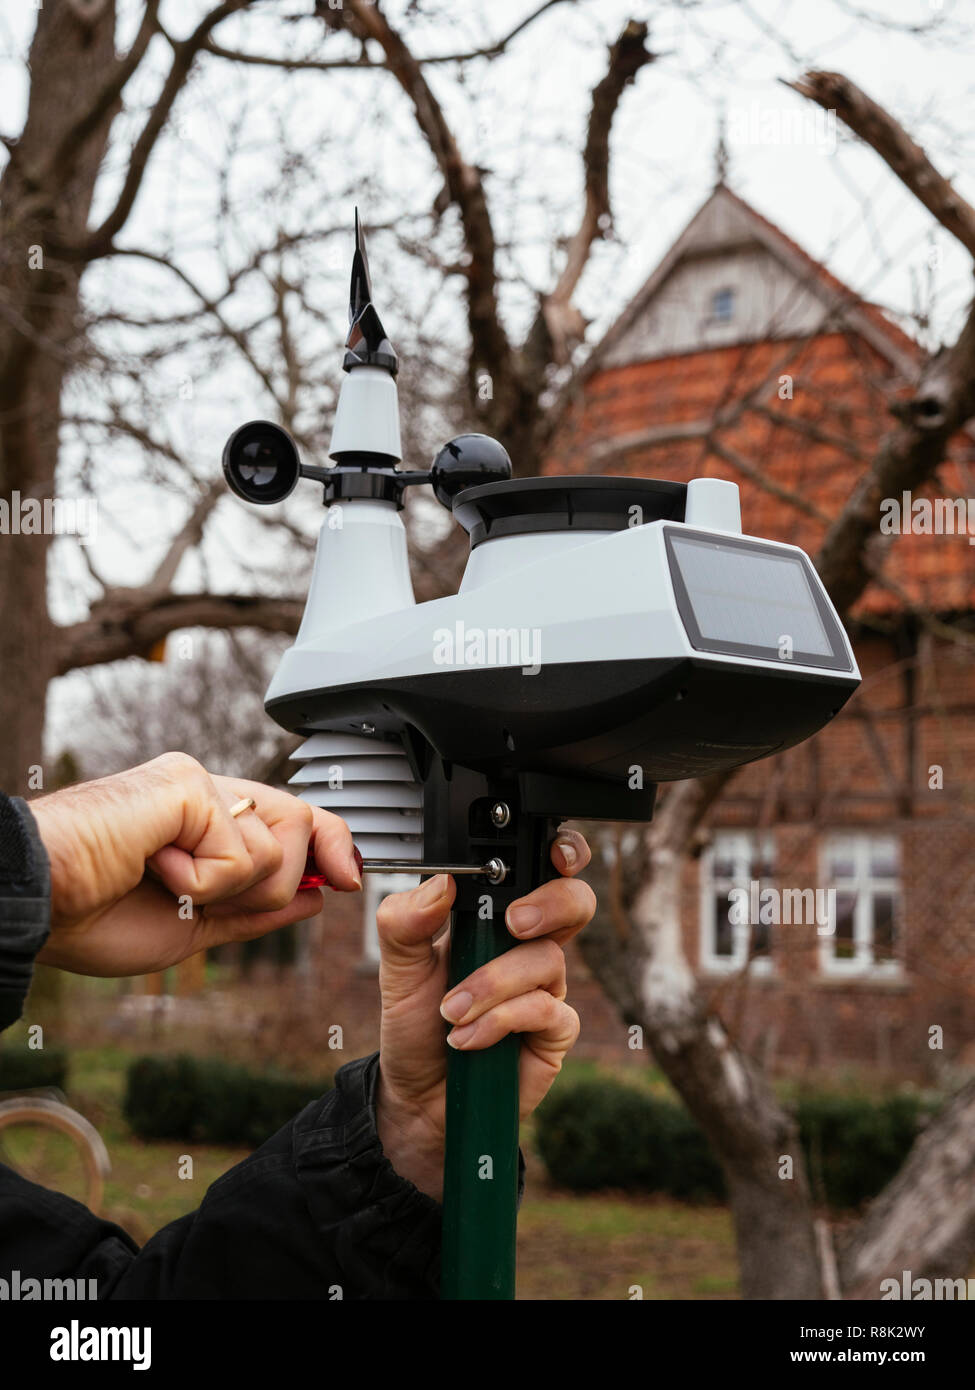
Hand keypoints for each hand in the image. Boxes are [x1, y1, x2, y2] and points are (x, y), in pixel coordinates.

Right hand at [30, 752, 361, 976]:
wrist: (38, 907)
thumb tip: (318, 895)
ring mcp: (198, 783)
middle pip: (304, 827)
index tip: (350, 880)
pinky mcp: (187, 785)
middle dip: (275, 885)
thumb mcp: (193, 925)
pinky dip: (202, 883)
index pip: (295, 819)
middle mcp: (208, 790)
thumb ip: (255, 909)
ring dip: (230, 891)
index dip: (331, 846)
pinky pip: (241, 854)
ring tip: (168, 881)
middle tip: (200, 897)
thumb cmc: (91, 914)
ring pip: (279, 847)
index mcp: (208, 818)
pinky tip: (153, 867)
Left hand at [374, 830, 594, 1200]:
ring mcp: (547, 987)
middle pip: (575, 901)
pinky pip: (546, 1010)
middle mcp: (530, 944)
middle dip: (552, 904)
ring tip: (452, 1011)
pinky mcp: (555, 1031)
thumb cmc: (415, 1023)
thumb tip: (440, 884)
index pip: (539, 869)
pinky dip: (501, 1020)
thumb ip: (406, 920)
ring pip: (547, 959)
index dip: (561, 852)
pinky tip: (469, 1038)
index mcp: (495, 916)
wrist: (416, 1094)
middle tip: (512, 923)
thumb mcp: (397, 967)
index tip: (552, 854)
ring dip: (494, 984)